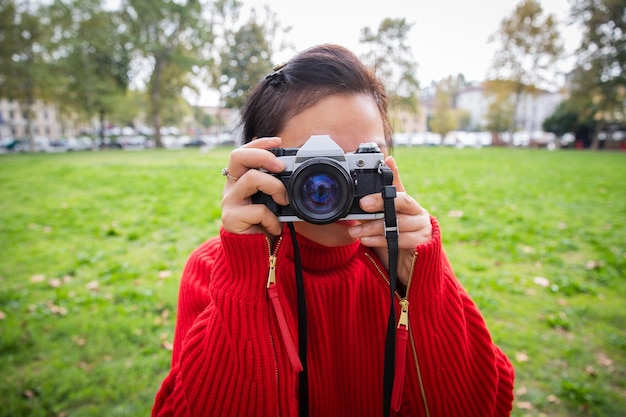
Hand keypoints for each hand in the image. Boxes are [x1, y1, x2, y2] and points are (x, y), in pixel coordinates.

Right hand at [221, 137, 287, 235]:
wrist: (253, 254)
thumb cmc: (264, 225)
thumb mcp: (272, 202)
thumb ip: (276, 186)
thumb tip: (296, 172)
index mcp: (239, 180)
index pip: (242, 153)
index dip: (259, 144)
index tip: (279, 141)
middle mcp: (231, 188)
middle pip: (237, 156)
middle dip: (263, 155)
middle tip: (281, 167)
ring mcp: (229, 202)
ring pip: (251, 179)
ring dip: (275, 187)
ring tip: (284, 201)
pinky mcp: (231, 218)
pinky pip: (258, 210)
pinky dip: (272, 219)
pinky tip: (274, 228)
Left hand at [349, 156, 431, 286]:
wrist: (410, 270)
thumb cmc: (394, 244)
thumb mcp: (381, 225)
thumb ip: (373, 212)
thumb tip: (356, 201)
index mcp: (408, 204)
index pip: (399, 186)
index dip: (394, 173)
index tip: (386, 162)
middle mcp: (418, 212)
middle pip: (401, 201)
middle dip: (380, 201)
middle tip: (363, 204)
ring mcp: (423, 226)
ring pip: (397, 222)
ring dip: (373, 227)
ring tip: (355, 231)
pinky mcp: (423, 242)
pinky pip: (400, 239)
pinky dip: (380, 240)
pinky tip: (366, 240)